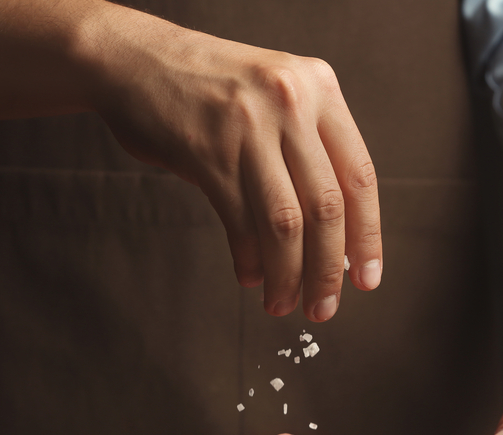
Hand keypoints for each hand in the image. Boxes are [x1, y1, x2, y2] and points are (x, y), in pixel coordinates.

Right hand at [86, 9, 381, 320]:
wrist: (134, 60)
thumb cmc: (209, 90)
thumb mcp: (275, 98)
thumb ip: (309, 151)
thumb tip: (337, 240)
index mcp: (320, 87)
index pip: (359, 176)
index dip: (368, 237)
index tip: (366, 280)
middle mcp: (291, 102)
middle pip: (327, 208)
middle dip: (328, 270)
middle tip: (323, 307)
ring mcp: (248, 126)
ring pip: (286, 223)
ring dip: (288, 275)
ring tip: (283, 304)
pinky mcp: (208, 153)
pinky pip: (241, 223)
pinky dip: (249, 259)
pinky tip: (250, 277)